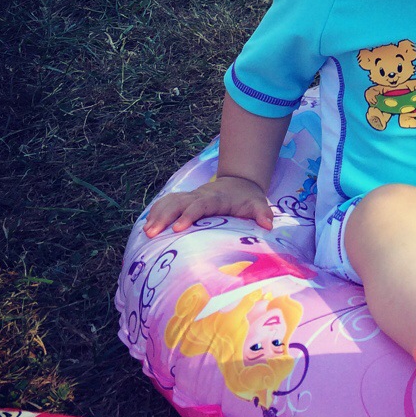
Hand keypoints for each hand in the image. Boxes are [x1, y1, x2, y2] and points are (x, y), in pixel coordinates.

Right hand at [143, 175, 273, 236]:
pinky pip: (166, 203)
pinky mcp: (184, 200)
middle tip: (152, 233)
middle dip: (164, 217)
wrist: (239, 183)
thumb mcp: (259, 204)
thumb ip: (263, 213)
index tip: (178, 228)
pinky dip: (156, 211)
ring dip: (156, 215)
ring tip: (146, 232)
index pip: (199, 205)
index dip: (188, 215)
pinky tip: (147, 225)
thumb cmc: (248, 198)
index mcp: (215, 198)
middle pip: (178, 203)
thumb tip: (268, 225)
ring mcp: (190, 196)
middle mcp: (199, 195)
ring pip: (169, 202)